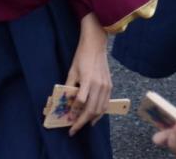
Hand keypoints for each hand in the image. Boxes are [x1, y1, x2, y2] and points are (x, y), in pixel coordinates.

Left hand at [64, 13, 110, 136]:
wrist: (96, 45)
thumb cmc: (81, 57)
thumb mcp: (72, 71)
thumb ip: (69, 87)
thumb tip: (65, 102)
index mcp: (88, 80)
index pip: (81, 102)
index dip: (74, 113)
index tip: (68, 121)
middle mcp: (99, 85)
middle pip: (91, 109)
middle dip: (81, 122)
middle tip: (73, 129)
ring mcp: (106, 86)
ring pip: (100, 109)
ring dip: (91, 119)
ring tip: (82, 124)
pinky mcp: (110, 86)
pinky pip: (105, 103)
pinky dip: (99, 112)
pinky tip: (93, 117)